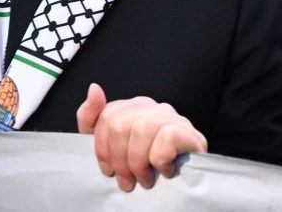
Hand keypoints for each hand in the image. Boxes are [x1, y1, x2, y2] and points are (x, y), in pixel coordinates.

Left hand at [77, 83, 206, 191]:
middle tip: (126, 180)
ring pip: (142, 129)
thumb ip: (91, 118)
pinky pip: (167, 137)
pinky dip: (160, 160)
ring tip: (143, 179)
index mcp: (135, 108)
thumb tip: (94, 88)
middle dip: (119, 159)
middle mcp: (155, 108)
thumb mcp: (108, 147)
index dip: (103, 148)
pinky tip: (164, 171)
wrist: (179, 193)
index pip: (107, 115)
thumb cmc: (144, 169)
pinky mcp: (190, 134)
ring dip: (138, 162)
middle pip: (120, 124)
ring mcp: (174, 119)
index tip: (109, 170)